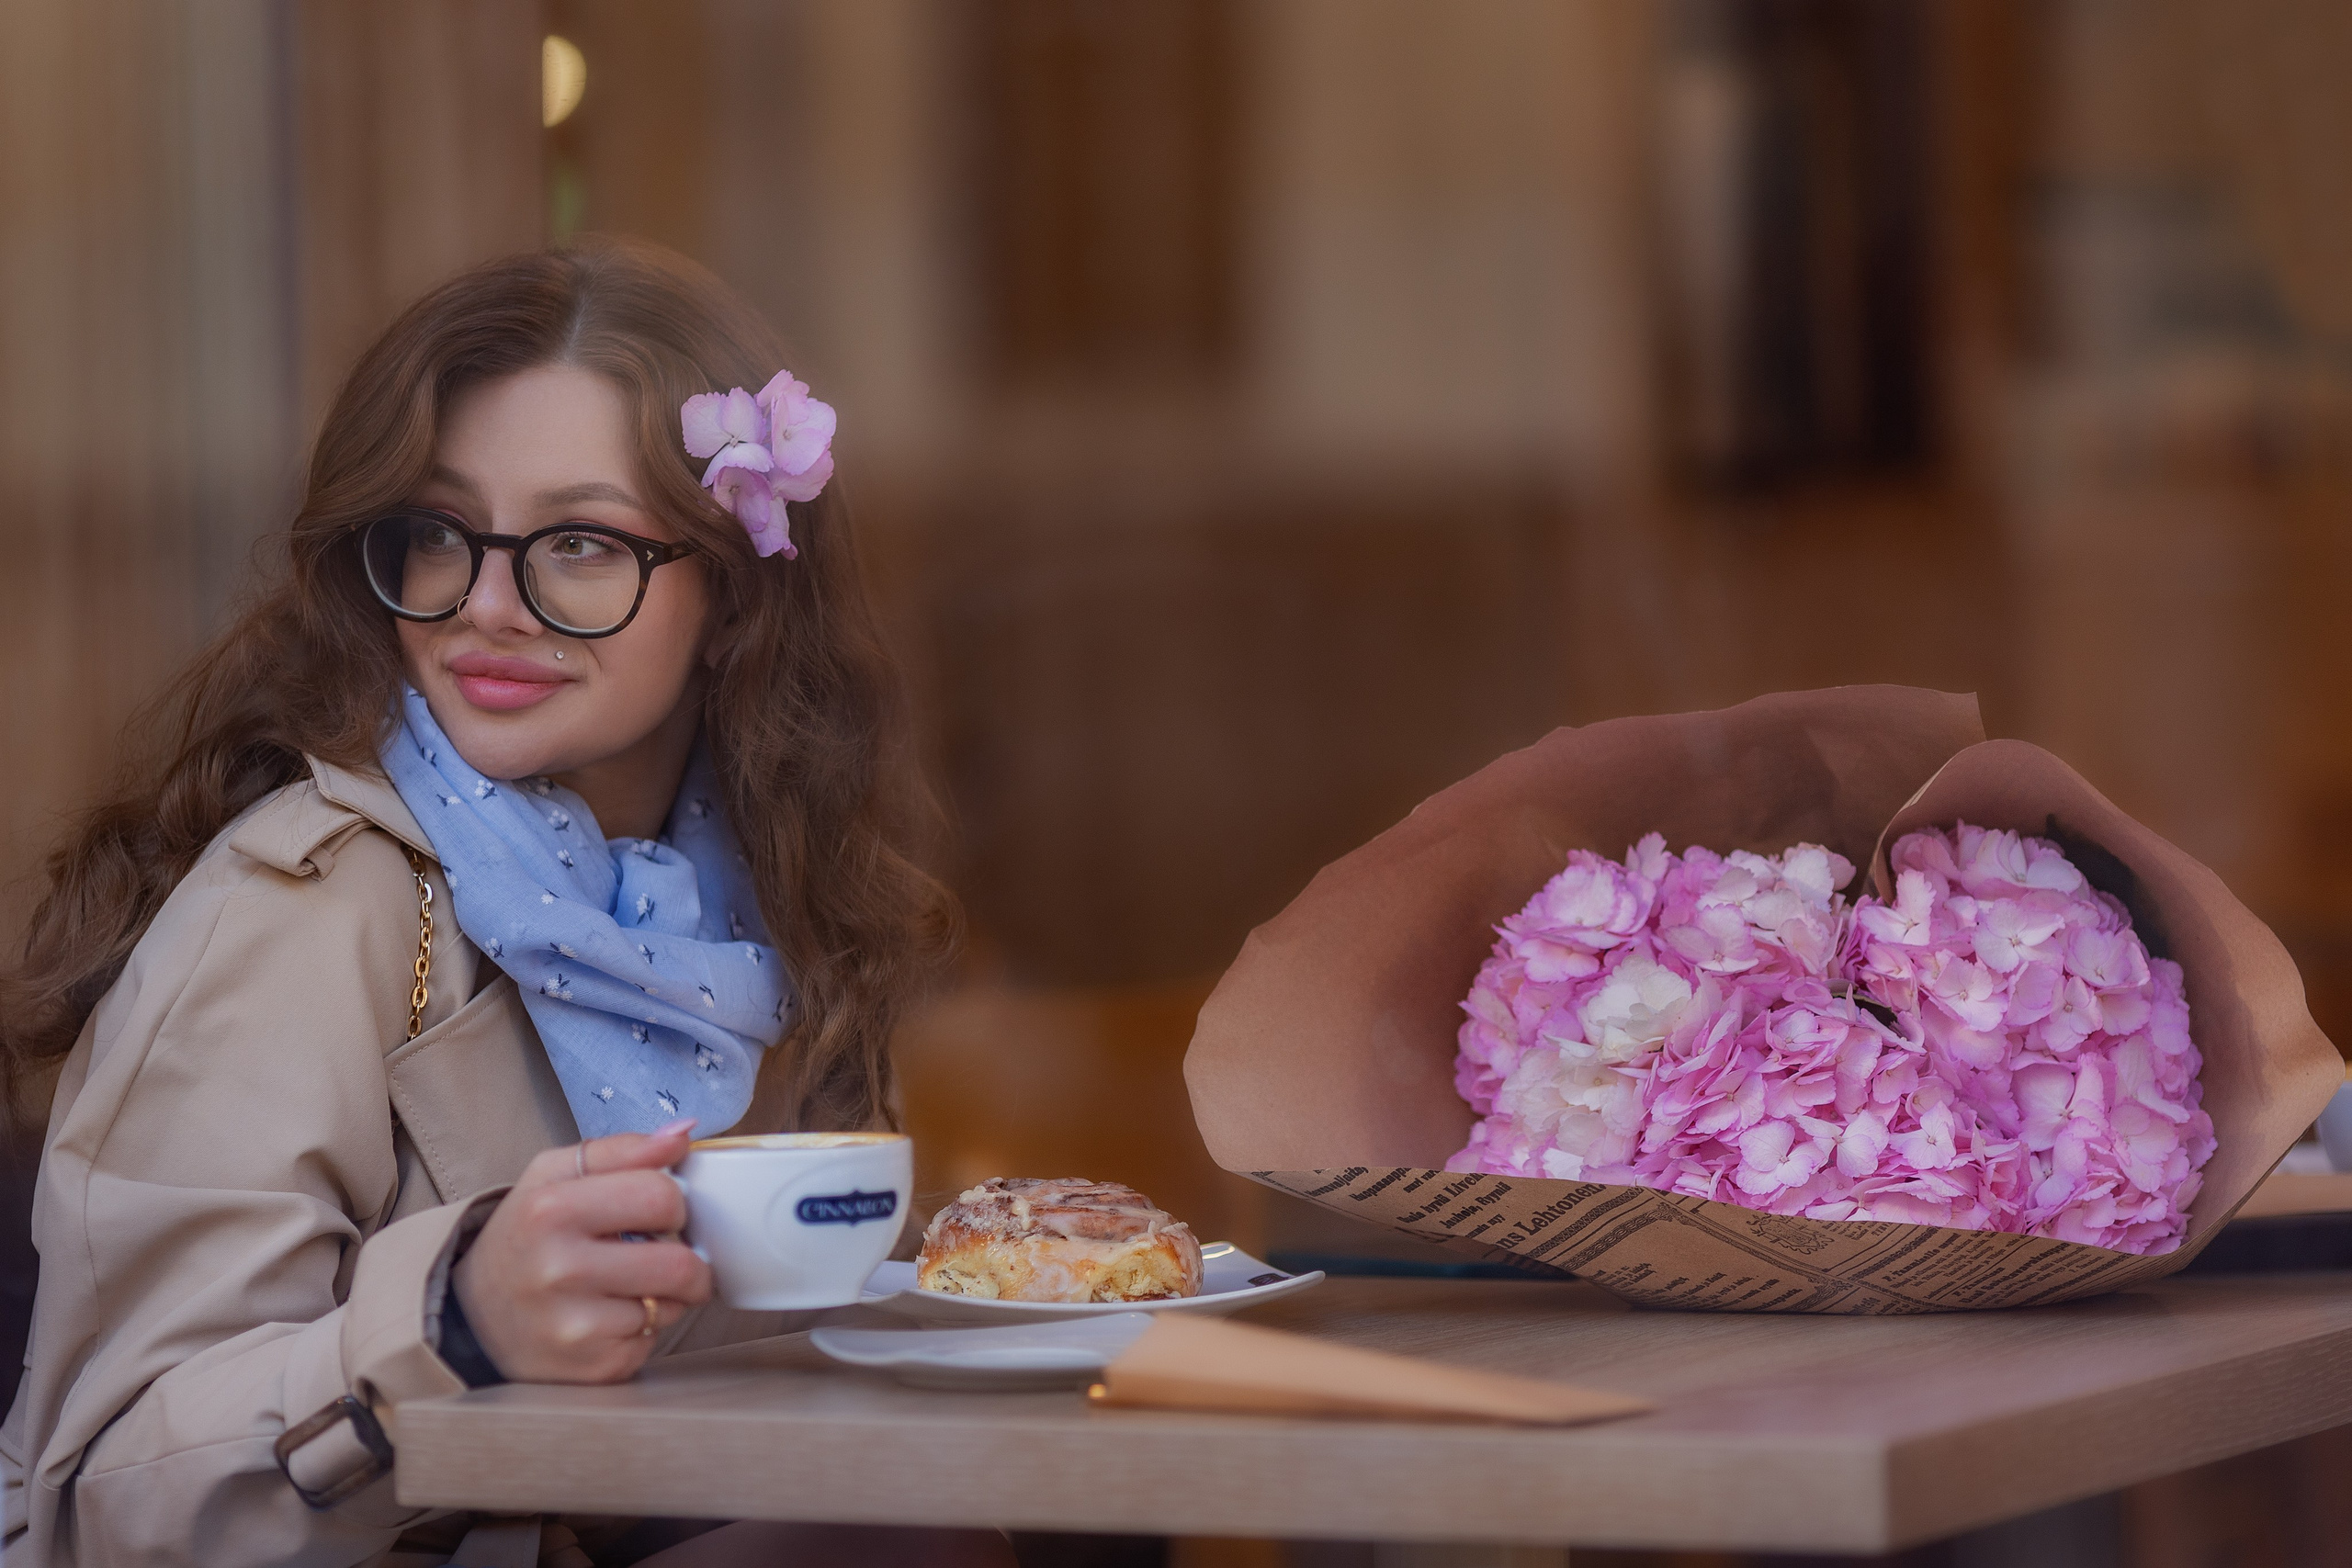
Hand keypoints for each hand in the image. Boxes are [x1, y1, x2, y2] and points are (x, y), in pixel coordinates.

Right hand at [450, 1119, 711, 1382]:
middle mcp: (560, 1270)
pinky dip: (647, 1328)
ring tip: (635, 1285)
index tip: (660, 1210)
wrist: (473, 1318)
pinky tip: (614, 1318)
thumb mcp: (553, 1175)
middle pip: (681, 1262)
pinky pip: (655, 1340)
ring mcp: (575, 1326)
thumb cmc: (525, 1236)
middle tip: (664, 1251)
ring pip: (675, 1303)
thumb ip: (623, 1149)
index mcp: (551, 1209)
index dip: (673, 1202)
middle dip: (687, 1256)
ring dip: (670, 1295)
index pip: (661, 1195)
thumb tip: (684, 1133)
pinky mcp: (593, 1368)